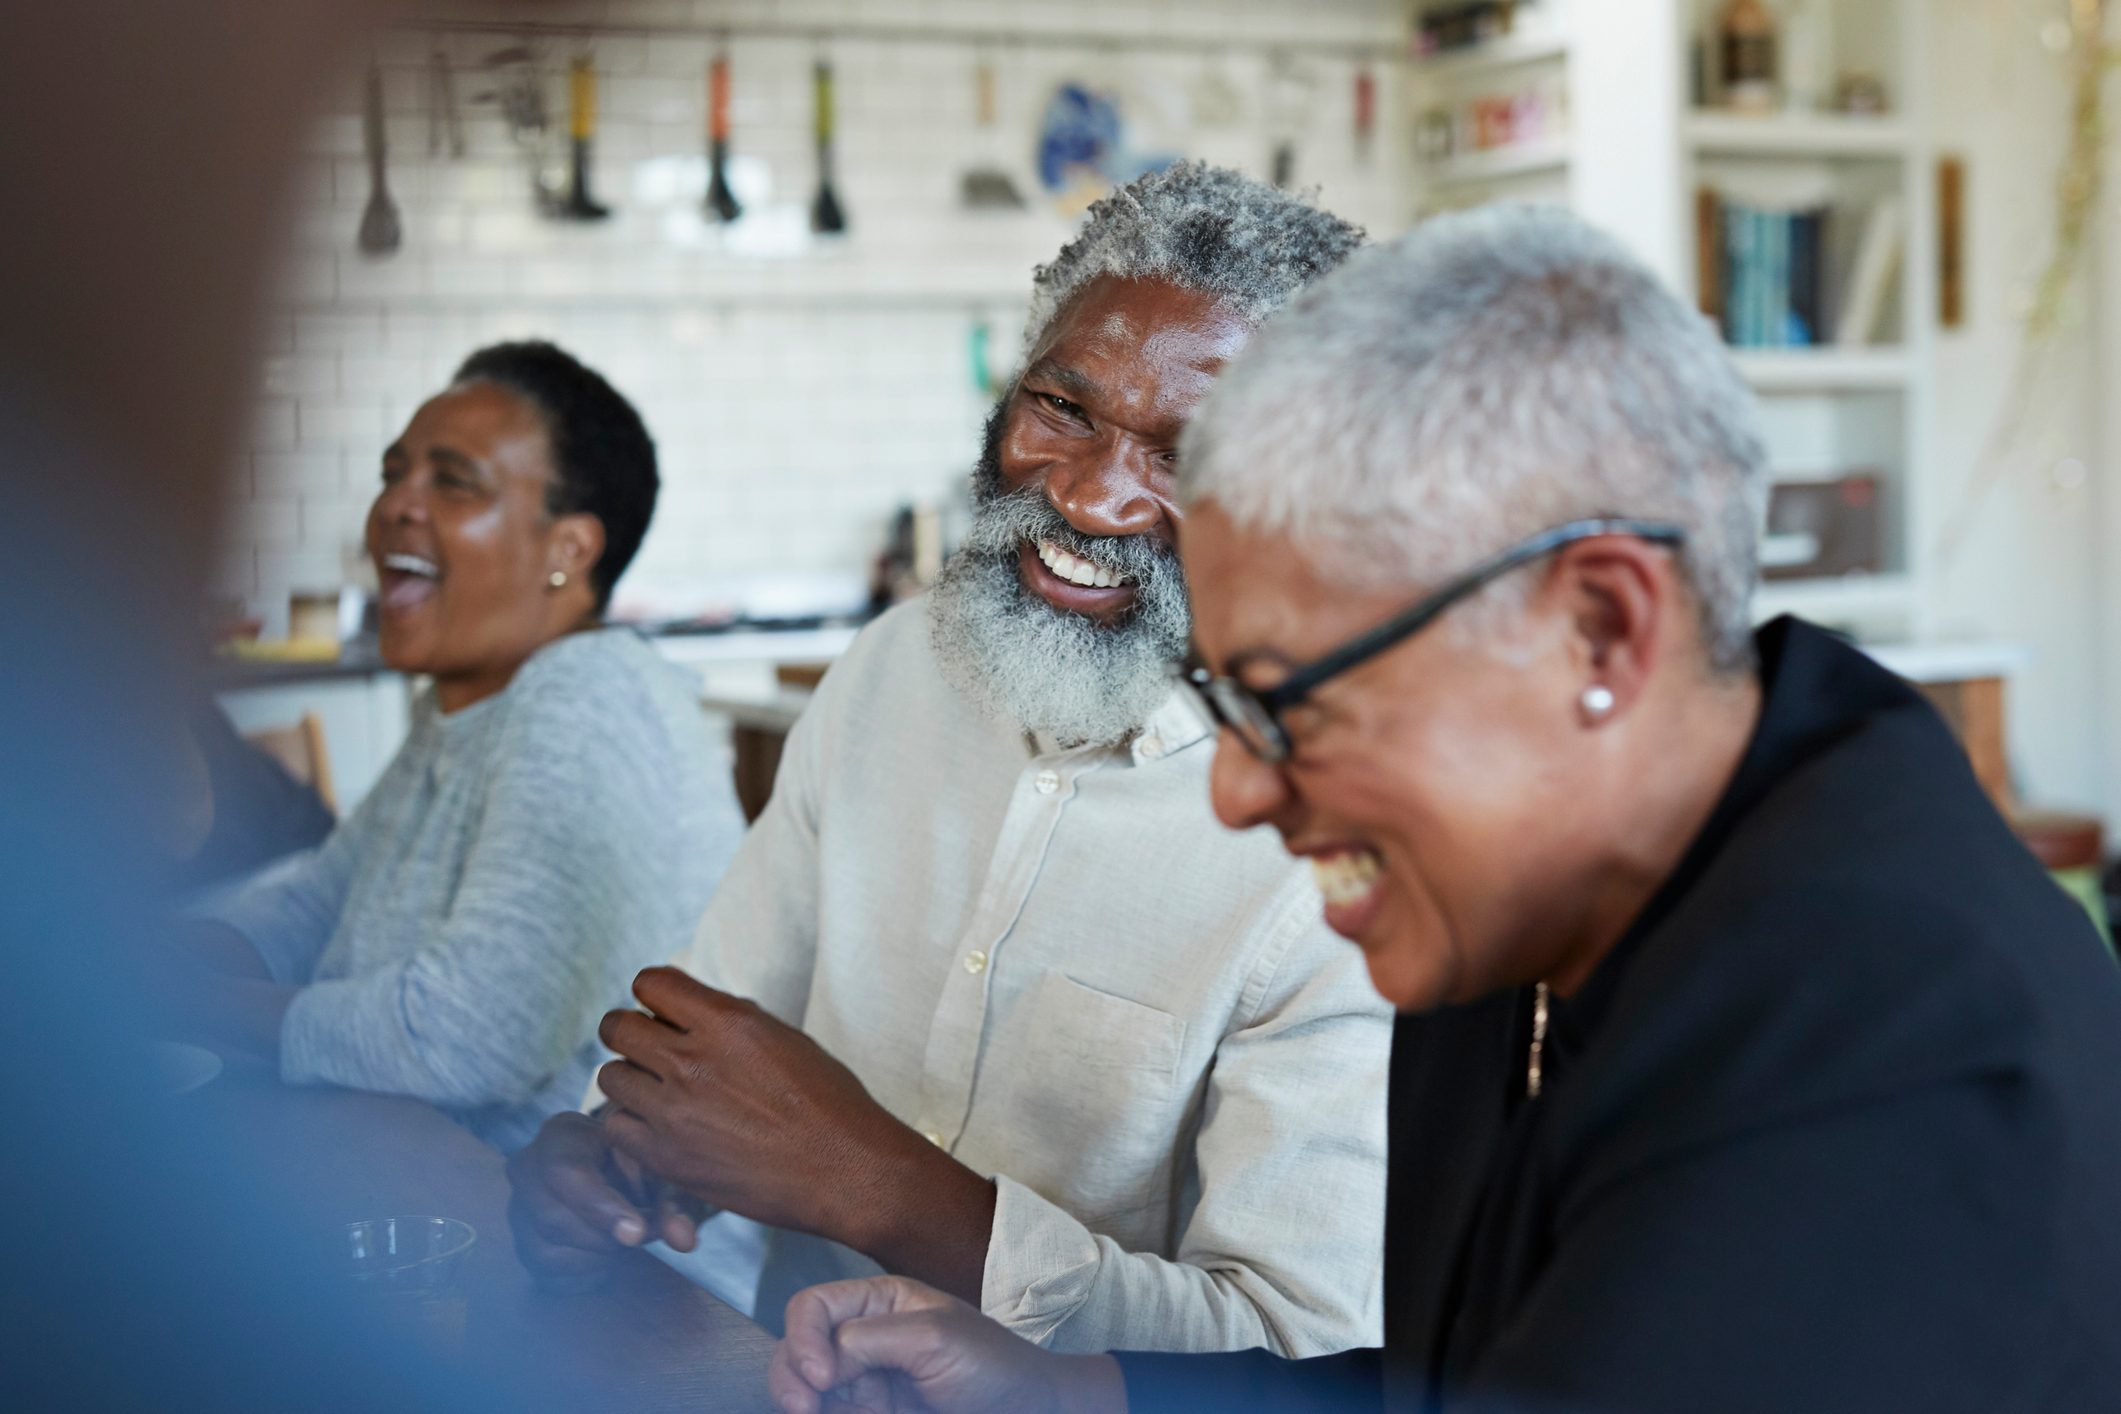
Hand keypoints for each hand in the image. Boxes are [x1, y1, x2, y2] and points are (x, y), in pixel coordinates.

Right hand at [504, 1109, 705, 1290]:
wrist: (617, 1175)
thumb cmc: (639, 1166)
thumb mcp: (660, 1173)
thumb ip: (673, 1202)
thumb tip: (682, 1240)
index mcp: (560, 1136)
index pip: (566, 1172)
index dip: (600, 1208)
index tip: (636, 1234)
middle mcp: (526, 1170)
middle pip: (553, 1219)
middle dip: (605, 1237)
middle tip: (641, 1235)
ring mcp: (517, 1210)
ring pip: (547, 1252)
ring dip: (597, 1258)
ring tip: (625, 1240)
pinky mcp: (520, 1245)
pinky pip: (546, 1276)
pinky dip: (585, 1275)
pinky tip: (607, 1257)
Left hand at [597, 968, 984, 1265]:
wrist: (844, 1171)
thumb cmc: (828, 1102)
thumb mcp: (784, 1038)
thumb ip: (731, 1021)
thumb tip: (693, 1010)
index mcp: (726, 1021)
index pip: (649, 982)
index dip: (653, 995)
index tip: (665, 1012)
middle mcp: (693, 1060)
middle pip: (616, 1027)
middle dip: (630, 1033)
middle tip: (650, 1051)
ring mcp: (675, 1111)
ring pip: (609, 1077)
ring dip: (630, 1079)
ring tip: (655, 1093)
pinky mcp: (668, 1158)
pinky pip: (615, 1127)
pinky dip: (631, 1125)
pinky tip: (658, 1128)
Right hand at [768, 1277, 1127, 1413]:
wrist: (1028, 1412)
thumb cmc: (993, 1367)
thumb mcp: (933, 1336)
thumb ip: (868, 1338)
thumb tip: (818, 1360)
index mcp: (879, 1302)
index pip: (812, 1309)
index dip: (802, 1340)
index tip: (818, 1377)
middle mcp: (863, 1339)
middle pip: (797, 1353)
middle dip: (794, 1382)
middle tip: (808, 1412)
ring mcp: (865, 1382)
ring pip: (808, 1393)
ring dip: (818, 1406)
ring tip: (859, 1412)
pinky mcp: (872, 1411)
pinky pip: (834, 1413)